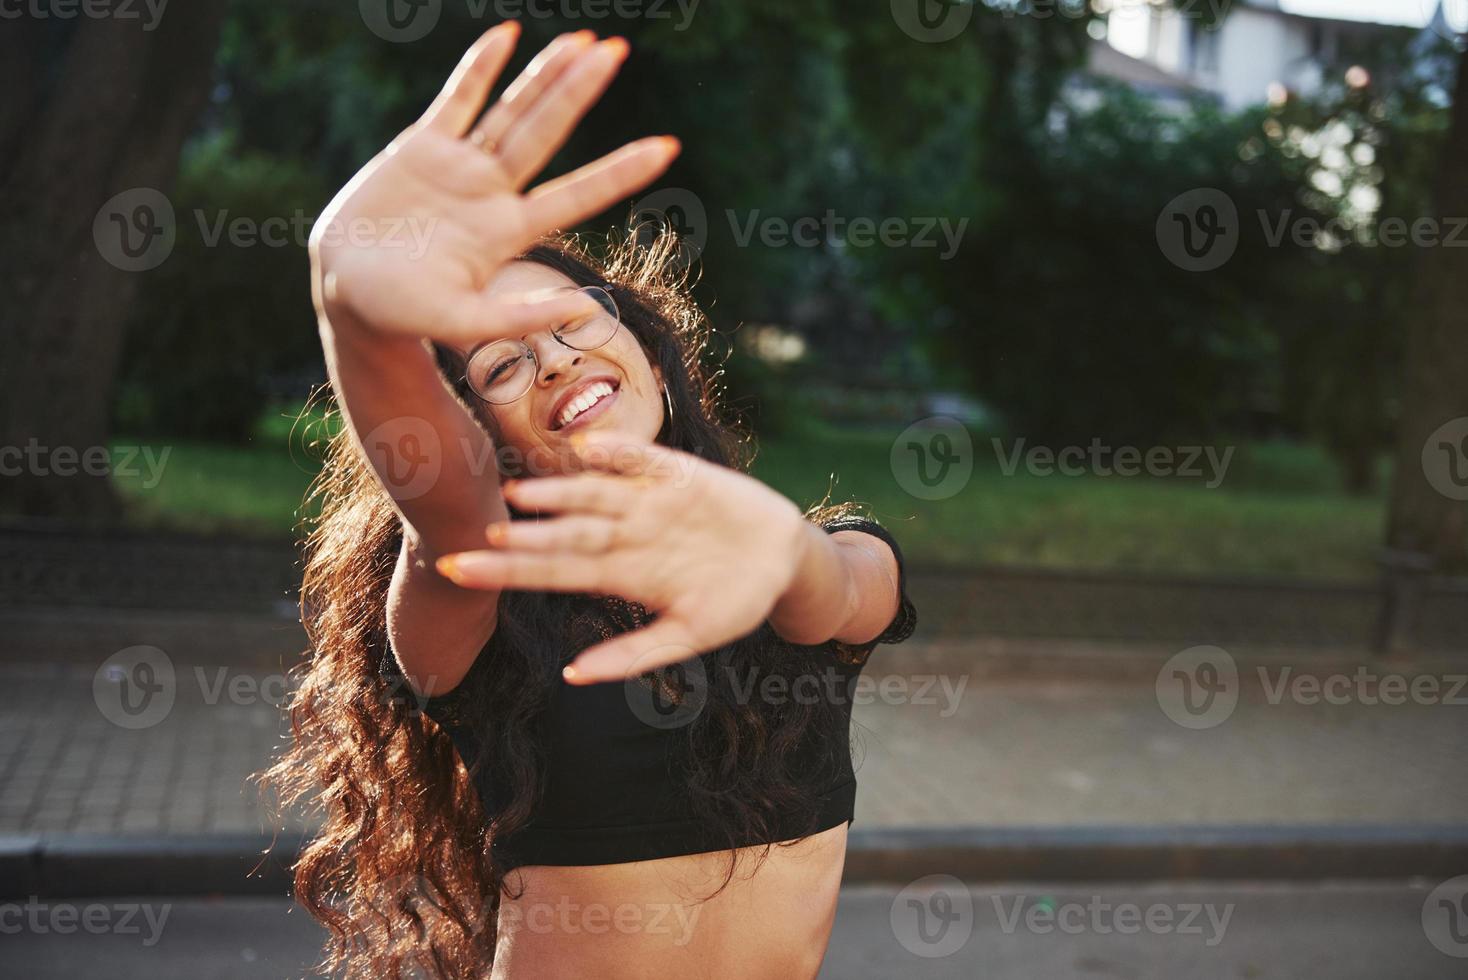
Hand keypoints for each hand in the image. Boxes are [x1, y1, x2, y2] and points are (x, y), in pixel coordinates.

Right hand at [309, 22, 679, 341]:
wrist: (346, 292)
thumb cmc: (403, 313)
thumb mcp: (463, 324)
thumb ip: (520, 317)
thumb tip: (587, 310)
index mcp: (507, 231)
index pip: (578, 195)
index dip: (620, 171)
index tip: (667, 149)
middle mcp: (492, 192)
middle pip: (546, 132)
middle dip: (580, 92)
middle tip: (618, 51)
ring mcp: (459, 166)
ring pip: (512, 109)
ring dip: (545, 75)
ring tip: (584, 41)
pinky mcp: (420, 148)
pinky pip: (457, 100)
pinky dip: (479, 68)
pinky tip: (506, 36)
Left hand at [434, 430, 810, 683]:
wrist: (784, 558)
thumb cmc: (734, 603)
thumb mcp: (689, 637)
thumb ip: (634, 656)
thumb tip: (573, 676)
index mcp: (621, 574)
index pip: (554, 572)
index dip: (510, 570)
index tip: (461, 570)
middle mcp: (625, 534)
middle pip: (566, 534)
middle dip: (526, 536)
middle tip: (482, 533)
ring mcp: (649, 502)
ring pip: (596, 495)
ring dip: (561, 493)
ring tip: (523, 492)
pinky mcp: (680, 475)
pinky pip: (644, 459)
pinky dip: (619, 452)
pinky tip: (589, 447)